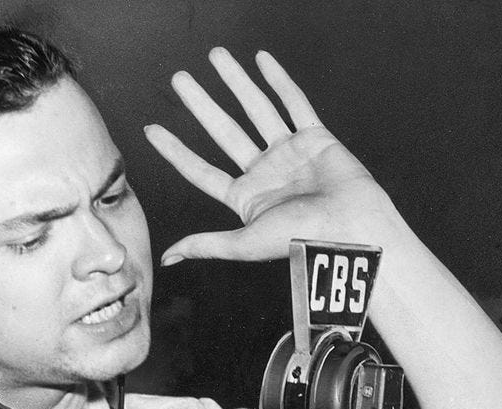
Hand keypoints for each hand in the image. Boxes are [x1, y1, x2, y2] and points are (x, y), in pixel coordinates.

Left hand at [146, 48, 396, 265]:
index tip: (151, 130)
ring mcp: (289, 153)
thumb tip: (166, 259)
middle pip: (224, 131)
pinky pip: (294, 102)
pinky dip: (279, 80)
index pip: (200, 170)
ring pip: (256, 109)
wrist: (351, 229)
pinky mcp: (316, 137)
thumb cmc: (301, 240)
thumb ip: (206, 245)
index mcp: (246, 198)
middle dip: (201, 104)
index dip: (175, 151)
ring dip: (236, 82)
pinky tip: (261, 60)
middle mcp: (264, 172)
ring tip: (216, 56)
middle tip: (179, 79)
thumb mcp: (245, 244)